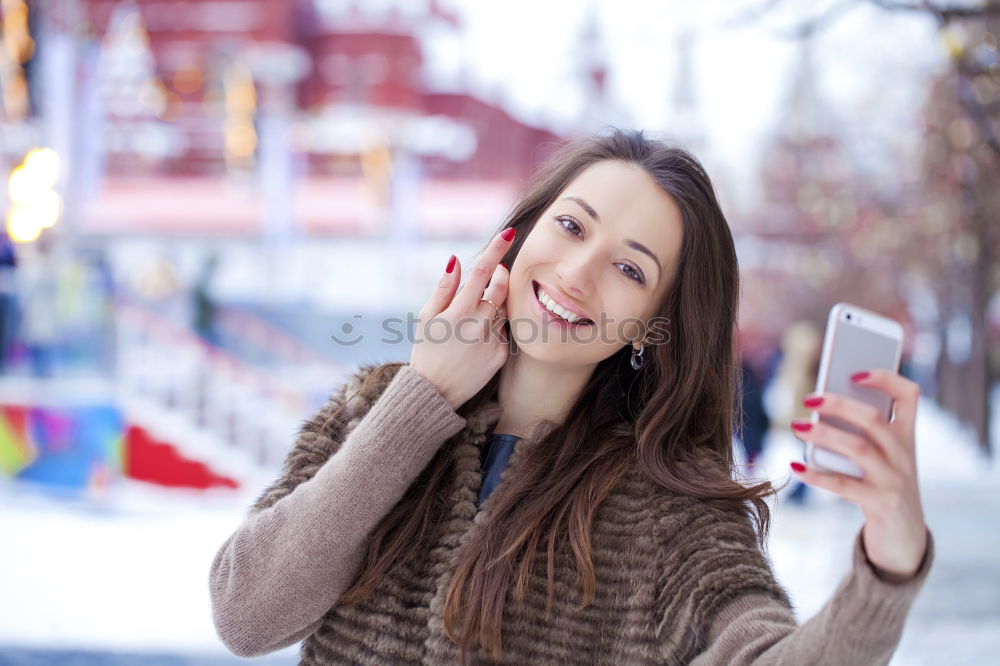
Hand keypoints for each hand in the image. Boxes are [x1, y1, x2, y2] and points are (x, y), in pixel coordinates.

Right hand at [409, 228, 514, 410]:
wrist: (435, 393)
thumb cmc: (426, 351)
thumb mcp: (426, 318)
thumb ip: (443, 288)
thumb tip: (455, 260)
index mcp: (459, 312)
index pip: (483, 271)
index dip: (496, 249)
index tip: (509, 233)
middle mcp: (480, 324)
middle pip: (501, 287)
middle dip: (501, 273)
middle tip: (495, 271)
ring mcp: (493, 340)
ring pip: (504, 308)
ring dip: (497, 301)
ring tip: (477, 312)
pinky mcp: (502, 354)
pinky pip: (504, 331)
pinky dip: (495, 327)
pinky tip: (478, 339)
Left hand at [789, 370, 927, 579]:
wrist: (905, 538)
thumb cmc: (882, 486)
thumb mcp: (880, 458)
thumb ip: (858, 434)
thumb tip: (817, 409)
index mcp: (907, 436)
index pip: (909, 395)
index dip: (886, 378)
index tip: (855, 371)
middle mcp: (905, 455)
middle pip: (875, 420)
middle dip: (840, 405)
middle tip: (809, 398)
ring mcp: (895, 481)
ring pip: (860, 449)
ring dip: (824, 435)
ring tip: (796, 426)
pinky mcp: (881, 505)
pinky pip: (845, 486)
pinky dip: (817, 475)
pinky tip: (794, 467)